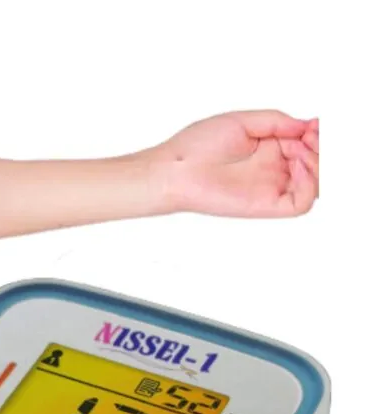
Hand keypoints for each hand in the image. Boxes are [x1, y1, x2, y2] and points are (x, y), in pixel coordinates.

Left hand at [157, 111, 318, 217]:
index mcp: (267, 149)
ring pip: (314, 184)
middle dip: (321, 148)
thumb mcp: (243, 121)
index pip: (305, 144)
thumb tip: (307, 124)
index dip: (316, 134)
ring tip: (302, 149)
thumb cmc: (198, 145)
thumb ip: (277, 122)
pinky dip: (311, 184)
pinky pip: (301, 203)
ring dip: (320, 164)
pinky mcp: (266, 206)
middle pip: (314, 164)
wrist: (176, 169)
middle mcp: (272, 169)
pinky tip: (298, 165)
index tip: (312, 124)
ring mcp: (270, 188)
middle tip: (310, 136)